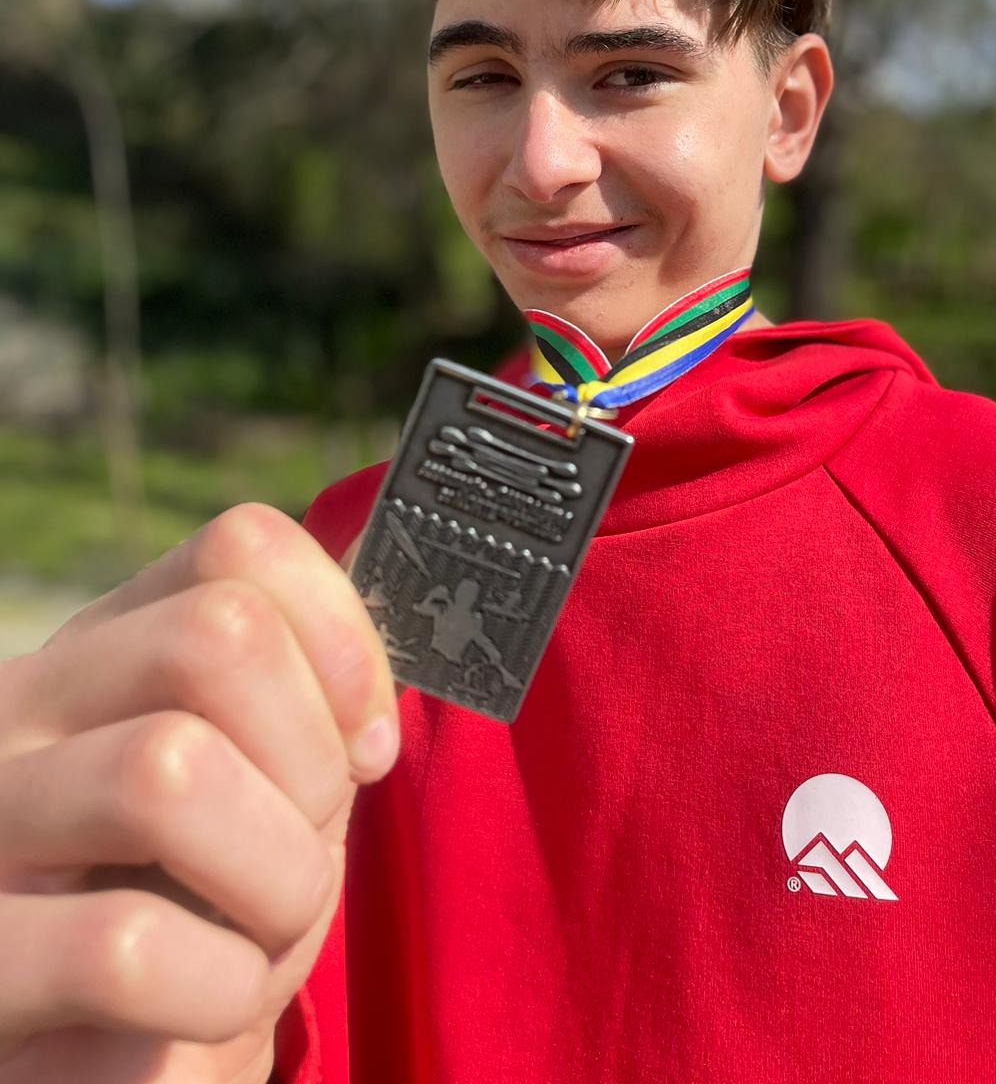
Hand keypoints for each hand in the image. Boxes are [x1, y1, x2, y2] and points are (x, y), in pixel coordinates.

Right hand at [0, 504, 395, 1083]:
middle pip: (220, 633)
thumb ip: (298, 715)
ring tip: (258, 945)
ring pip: (166, 767)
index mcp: (102, 657)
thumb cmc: (188, 928)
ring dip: (275, 881)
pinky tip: (200, 1018)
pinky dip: (214, 992)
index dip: (342, 639)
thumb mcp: (252, 795)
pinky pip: (121, 946)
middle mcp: (19, 709)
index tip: (366, 745)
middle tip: (305, 859)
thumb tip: (378, 673)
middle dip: (312, 763)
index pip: (240, 547)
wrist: (85, 1069)